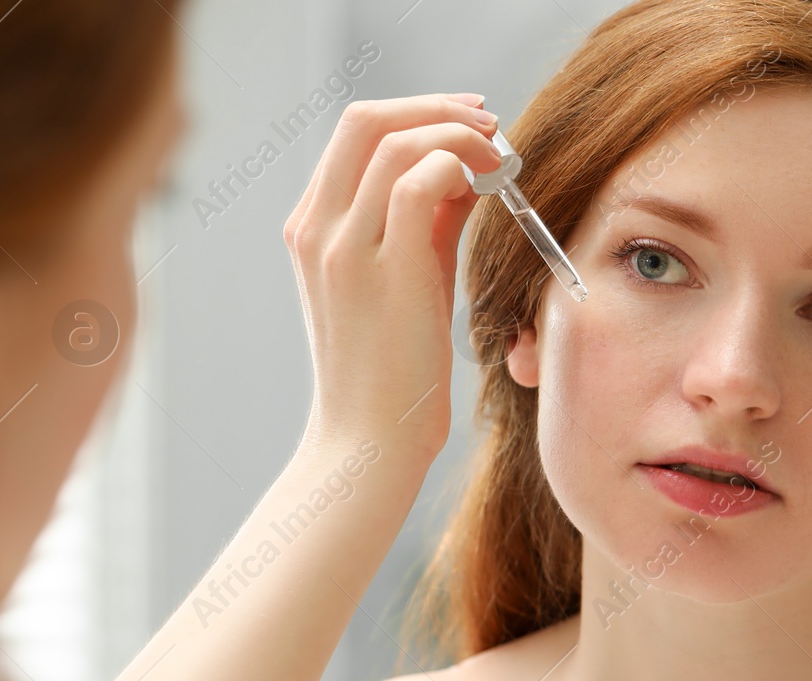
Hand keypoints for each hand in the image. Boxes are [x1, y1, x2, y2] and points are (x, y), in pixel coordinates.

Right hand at [282, 92, 502, 458]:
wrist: (368, 443)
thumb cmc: (392, 373)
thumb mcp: (407, 281)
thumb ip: (426, 223)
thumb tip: (464, 173)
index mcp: (313, 227)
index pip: (357, 131)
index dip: (419, 112)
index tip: (470, 122)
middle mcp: (317, 228)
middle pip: (366, 118)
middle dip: (437, 107)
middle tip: (490, 126)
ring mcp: (342, 247)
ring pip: (394, 141)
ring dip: (457, 136)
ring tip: (499, 160)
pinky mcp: (381, 271)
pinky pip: (416, 183)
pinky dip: (457, 169)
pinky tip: (486, 190)